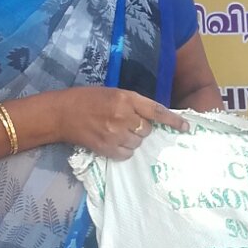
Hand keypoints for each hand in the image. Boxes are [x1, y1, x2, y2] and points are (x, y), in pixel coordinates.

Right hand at [59, 87, 187, 159]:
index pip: (155, 111)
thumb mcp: (113, 93)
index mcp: (125, 98)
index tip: (185, 127)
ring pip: (138, 143)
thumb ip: (133, 104)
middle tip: (127, 123)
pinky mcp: (106, 148)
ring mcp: (114, 134)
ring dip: (132, 139)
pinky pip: (127, 154)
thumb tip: (153, 118)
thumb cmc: (88, 99)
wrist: (62, 113)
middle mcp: (122, 116)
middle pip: (147, 130)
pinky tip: (113, 142)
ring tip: (117, 131)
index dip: (172, 120)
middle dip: (142, 128)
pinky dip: (124, 150)